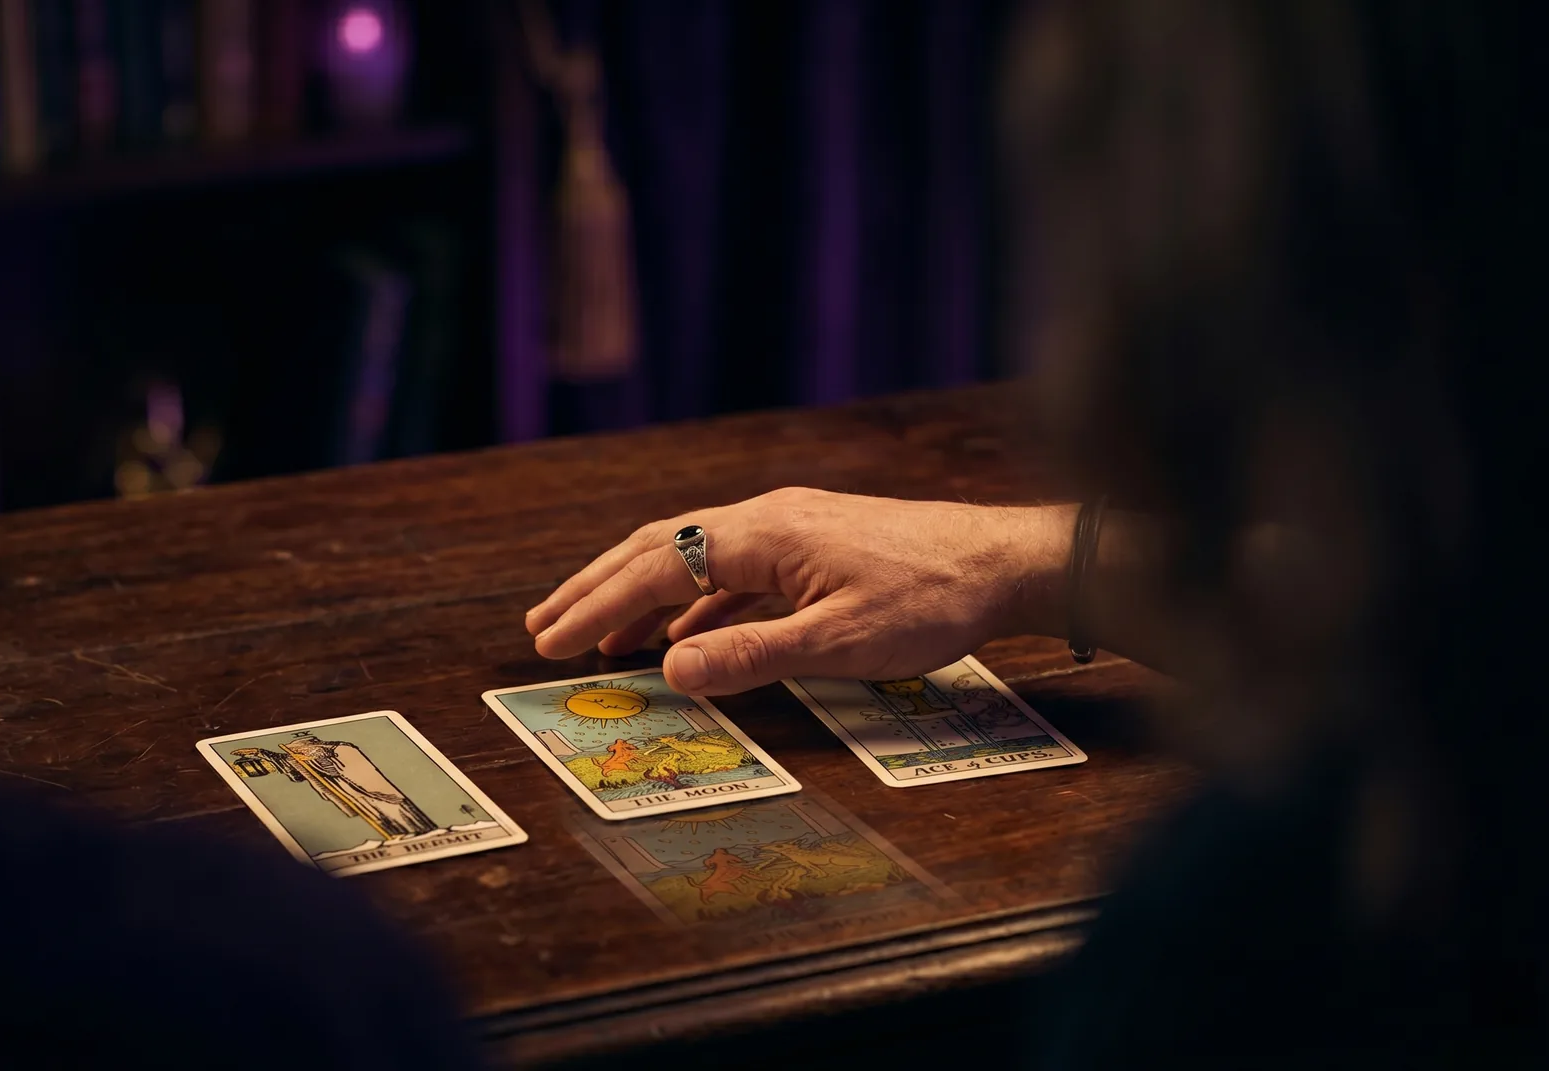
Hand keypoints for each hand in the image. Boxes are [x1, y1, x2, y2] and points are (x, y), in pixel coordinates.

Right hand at [525, 488, 1073, 694]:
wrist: (1005, 561)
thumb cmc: (930, 599)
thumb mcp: (838, 641)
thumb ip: (750, 655)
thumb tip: (665, 667)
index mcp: (762, 532)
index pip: (656, 566)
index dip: (597, 605)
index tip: (551, 641)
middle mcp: (766, 517)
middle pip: (659, 548)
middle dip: (596, 588)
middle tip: (543, 626)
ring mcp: (788, 528)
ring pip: (692, 557)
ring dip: (638, 595)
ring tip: (595, 633)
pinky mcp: (811, 546)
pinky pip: (730, 572)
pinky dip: (691, 603)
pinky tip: (680, 635)